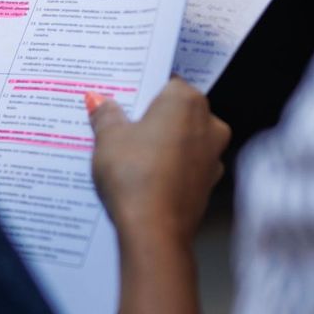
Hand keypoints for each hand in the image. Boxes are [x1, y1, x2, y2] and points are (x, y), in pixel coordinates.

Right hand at [87, 81, 230, 243]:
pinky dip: (169, 168)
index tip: (124, 100)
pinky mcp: (208, 184)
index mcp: (186, 101)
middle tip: (120, 128)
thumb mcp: (108, 138)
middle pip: (176, 112)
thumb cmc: (135, 176)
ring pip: (183, 140)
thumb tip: (100, 102)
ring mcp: (212, 156)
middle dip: (151, 118)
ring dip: (162, 144)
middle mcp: (209, 124)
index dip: (143, 92)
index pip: (166, 83)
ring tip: (128, 157)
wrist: (154, 230)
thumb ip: (106, 115)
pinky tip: (145, 178)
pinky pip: (185, 166)